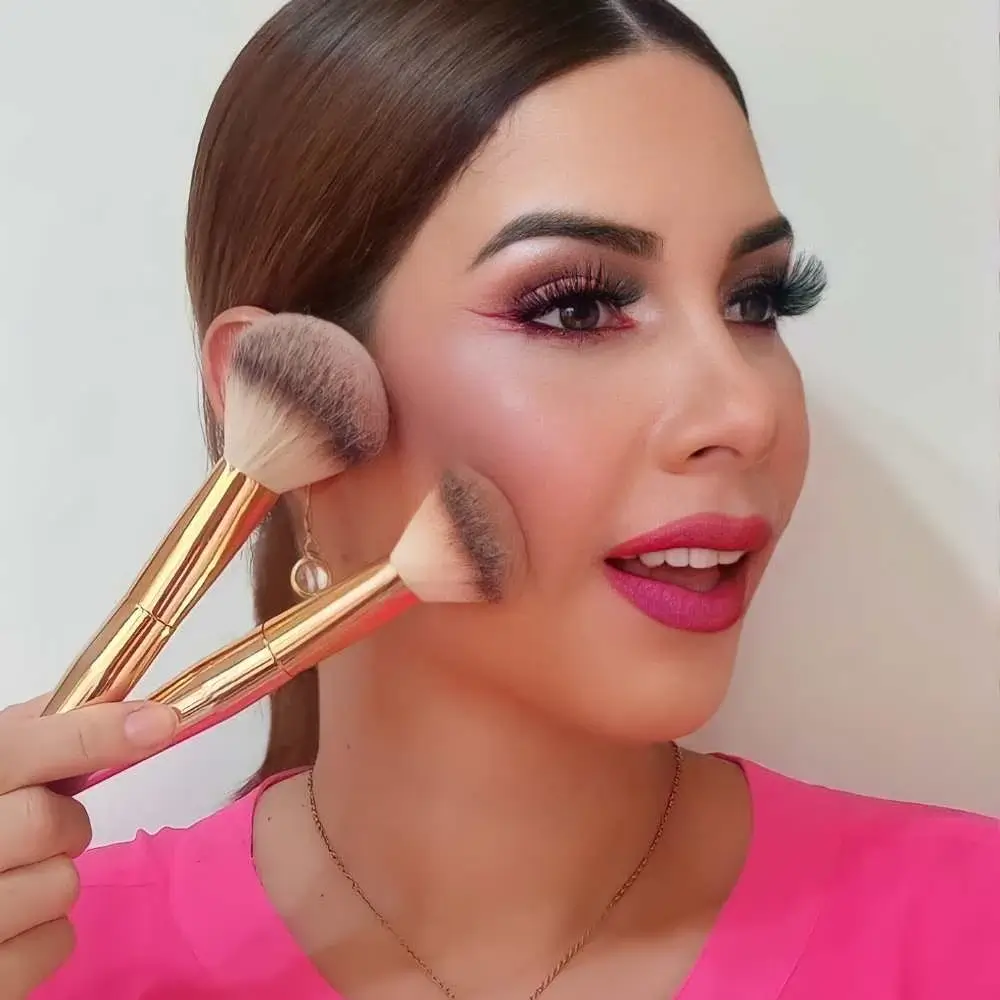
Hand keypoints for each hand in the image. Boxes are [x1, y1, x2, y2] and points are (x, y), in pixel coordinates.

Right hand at [0, 694, 177, 997]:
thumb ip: (33, 734)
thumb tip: (125, 709)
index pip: (21, 751)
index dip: (95, 734)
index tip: (159, 722)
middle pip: (49, 824)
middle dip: (65, 822)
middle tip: (40, 825)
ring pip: (62, 885)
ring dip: (54, 877)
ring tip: (13, 875)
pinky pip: (58, 942)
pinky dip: (48, 931)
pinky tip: (11, 920)